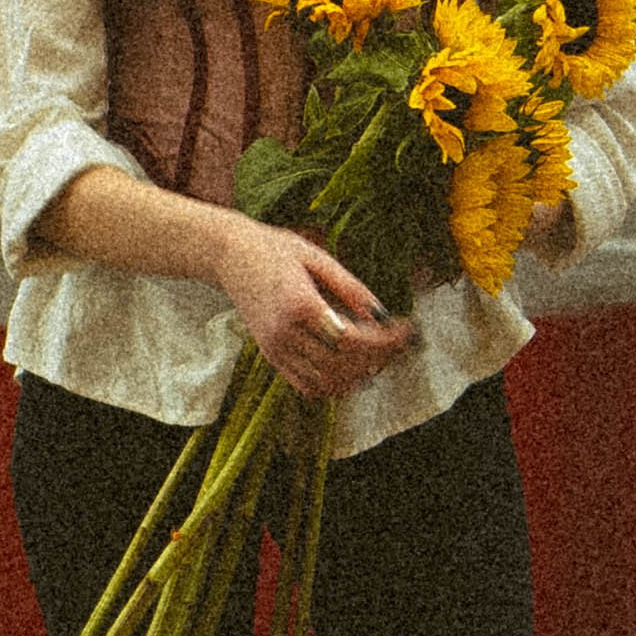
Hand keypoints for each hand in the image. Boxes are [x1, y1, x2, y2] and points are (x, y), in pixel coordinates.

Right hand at [215, 215, 418, 400]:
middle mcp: (286, 333)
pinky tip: (352, 371)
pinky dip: (334, 386)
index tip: (406, 331)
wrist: (228, 255)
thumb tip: (382, 315)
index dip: (386, 342)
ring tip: (381, 357)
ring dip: (359, 375)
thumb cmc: (274, 249)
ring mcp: (276, 349)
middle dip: (380, 358)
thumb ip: (351, 288)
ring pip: (327, 382)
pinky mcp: (271, 357)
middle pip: (343, 364)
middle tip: (401, 344)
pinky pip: (307, 386)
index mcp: (299, 305)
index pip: (353, 339)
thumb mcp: (318, 257)